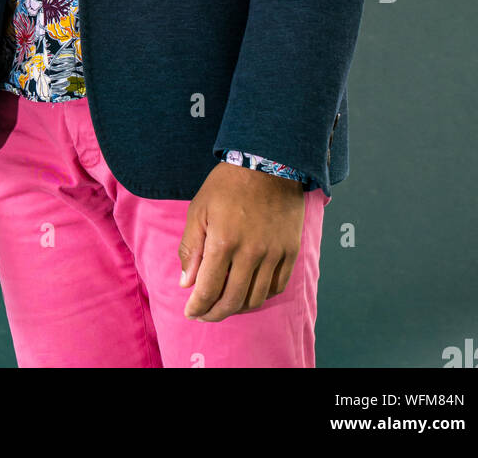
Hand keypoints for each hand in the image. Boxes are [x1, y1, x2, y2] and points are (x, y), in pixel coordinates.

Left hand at [178, 160, 305, 321]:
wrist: (267, 163)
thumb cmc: (227, 184)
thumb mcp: (199, 210)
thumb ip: (191, 248)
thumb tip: (186, 284)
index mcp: (223, 242)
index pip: (208, 289)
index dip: (198, 306)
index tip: (190, 312)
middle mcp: (251, 253)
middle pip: (232, 300)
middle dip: (215, 313)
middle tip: (205, 314)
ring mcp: (274, 253)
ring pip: (256, 298)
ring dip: (238, 307)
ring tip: (225, 304)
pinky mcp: (290, 251)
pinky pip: (277, 286)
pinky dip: (261, 295)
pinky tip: (249, 292)